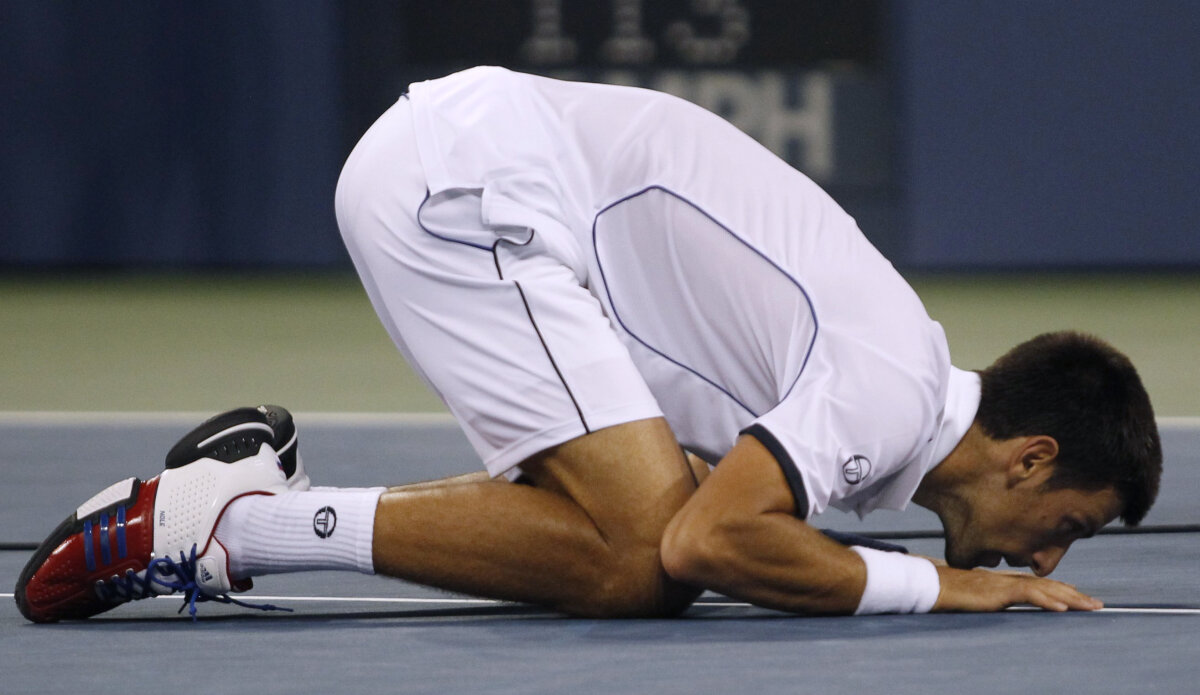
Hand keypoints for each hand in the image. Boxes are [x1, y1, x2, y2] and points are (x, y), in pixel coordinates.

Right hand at [932, 566, 1103, 612]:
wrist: (932, 584)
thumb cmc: (949, 590)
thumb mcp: (977, 595)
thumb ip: (993, 597)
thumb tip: (1001, 604)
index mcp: (1005, 580)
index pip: (1040, 584)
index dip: (1062, 589)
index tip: (1081, 596)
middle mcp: (1009, 579)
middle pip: (1049, 585)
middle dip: (1075, 595)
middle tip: (1097, 604)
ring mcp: (1004, 583)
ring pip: (1044, 589)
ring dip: (1070, 598)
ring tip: (1089, 607)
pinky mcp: (997, 591)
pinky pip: (1027, 595)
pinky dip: (1046, 601)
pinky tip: (1061, 608)